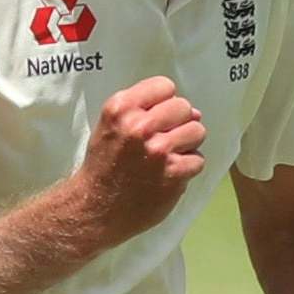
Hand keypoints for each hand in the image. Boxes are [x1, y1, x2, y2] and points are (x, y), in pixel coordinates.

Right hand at [75, 76, 206, 242]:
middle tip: (164, 140)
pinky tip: (170, 175)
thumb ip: (147, 111)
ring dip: (187, 144)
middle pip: (184, 107)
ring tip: (169, 156)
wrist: (95, 207)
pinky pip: (198, 160)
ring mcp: (159, 150)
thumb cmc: (105, 163)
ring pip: (197, 131)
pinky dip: (188, 169)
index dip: (164, 102)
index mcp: (121, 108)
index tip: (156, 118)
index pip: (165, 86)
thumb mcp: (113, 125)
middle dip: (178, 122)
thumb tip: (194, 112)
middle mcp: (139, 126)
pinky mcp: (173, 173)